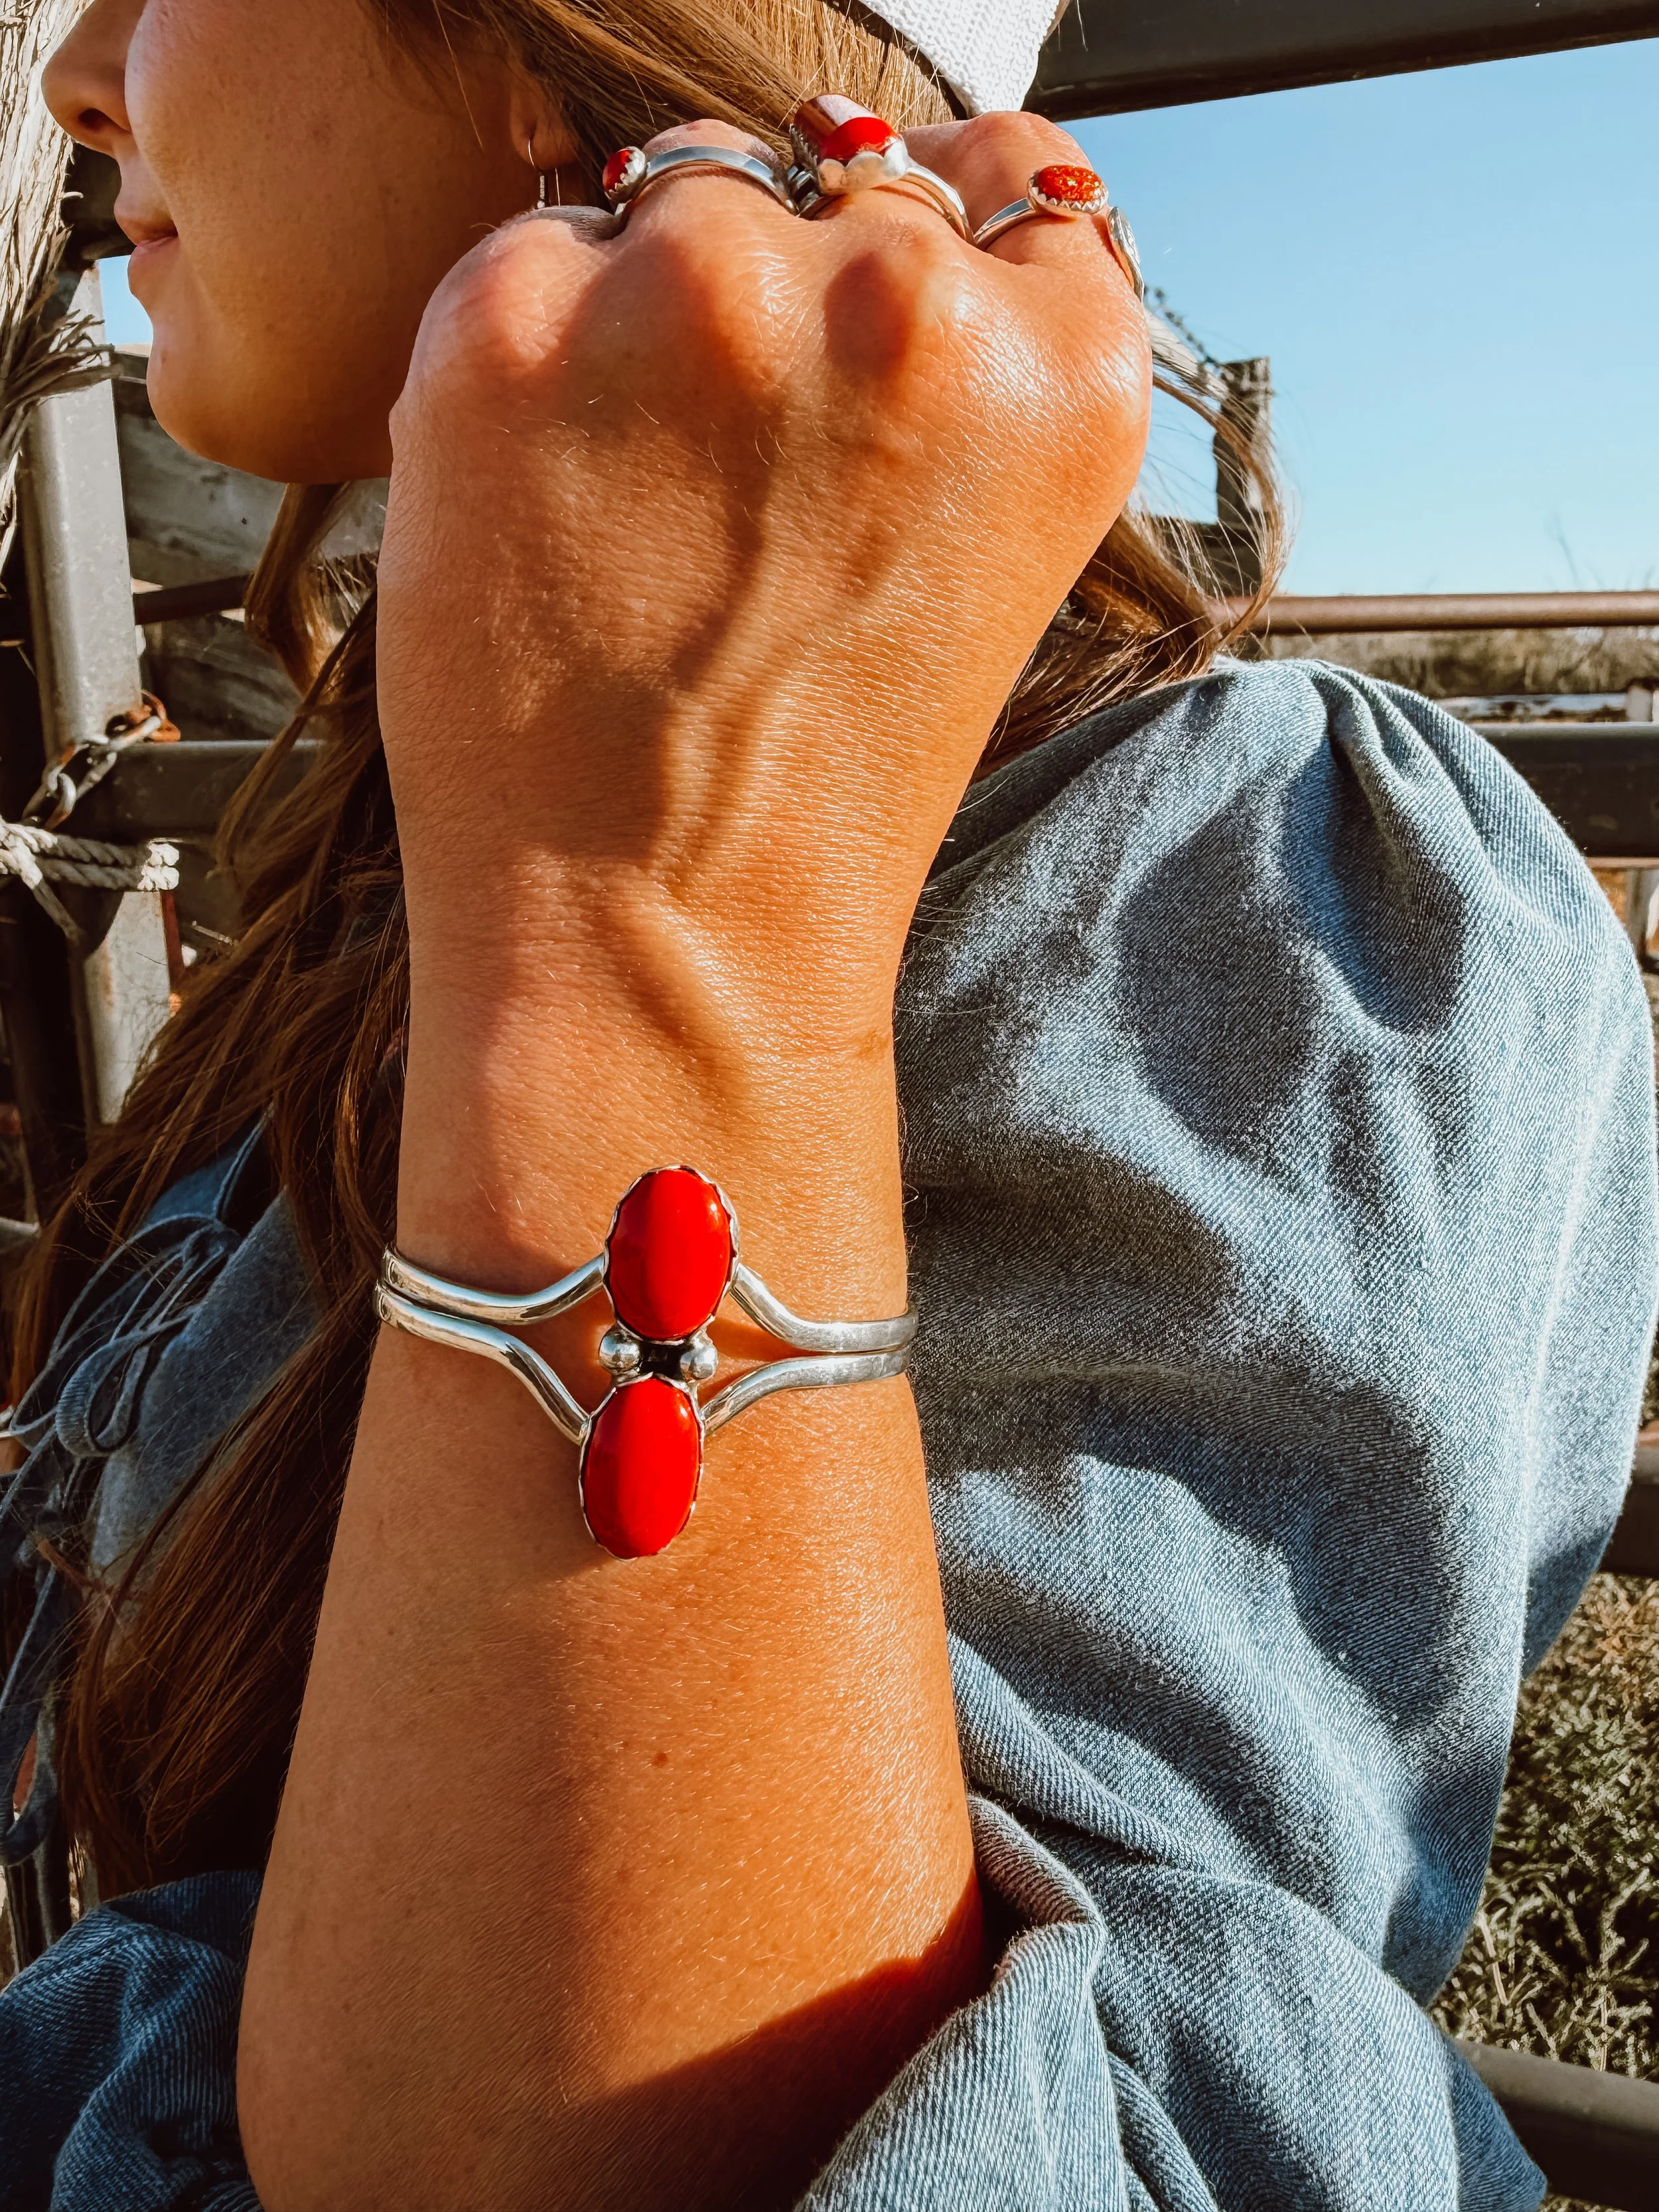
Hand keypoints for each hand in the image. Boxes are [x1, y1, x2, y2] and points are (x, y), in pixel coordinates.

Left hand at [376, 110, 1149, 1053]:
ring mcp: (705, 299)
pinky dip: (533, 355)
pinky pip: (535, 251)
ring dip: (658, 308)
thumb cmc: (816, 785)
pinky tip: (551, 503)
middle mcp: (905, 307)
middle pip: (841, 178)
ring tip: (640, 502)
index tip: (875, 324)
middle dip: (789, 298)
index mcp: (1063, 381)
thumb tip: (903, 209)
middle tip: (737, 482)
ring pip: (684, 193)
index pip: (1014, 178)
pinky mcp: (516, 325)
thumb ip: (974, 377)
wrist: (656, 936)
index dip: (939, 239)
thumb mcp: (978, 564)